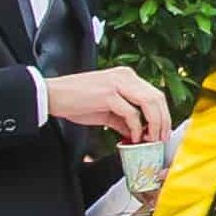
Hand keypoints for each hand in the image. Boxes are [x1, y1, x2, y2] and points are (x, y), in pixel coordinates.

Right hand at [47, 63, 173, 145]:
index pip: (154, 94)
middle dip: (163, 120)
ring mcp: (118, 83)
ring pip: (150, 102)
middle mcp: (126, 76)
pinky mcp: (109, 94)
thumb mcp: (104, 109)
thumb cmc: (75, 100)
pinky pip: (131, 112)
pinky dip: (135, 127)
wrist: (52, 95)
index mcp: (126, 77)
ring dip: (154, 124)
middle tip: (161, 138)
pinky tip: (132, 137)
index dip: (162, 114)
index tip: (162, 131)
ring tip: (151, 139)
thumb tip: (135, 132)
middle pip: (157, 97)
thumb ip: (122, 118)